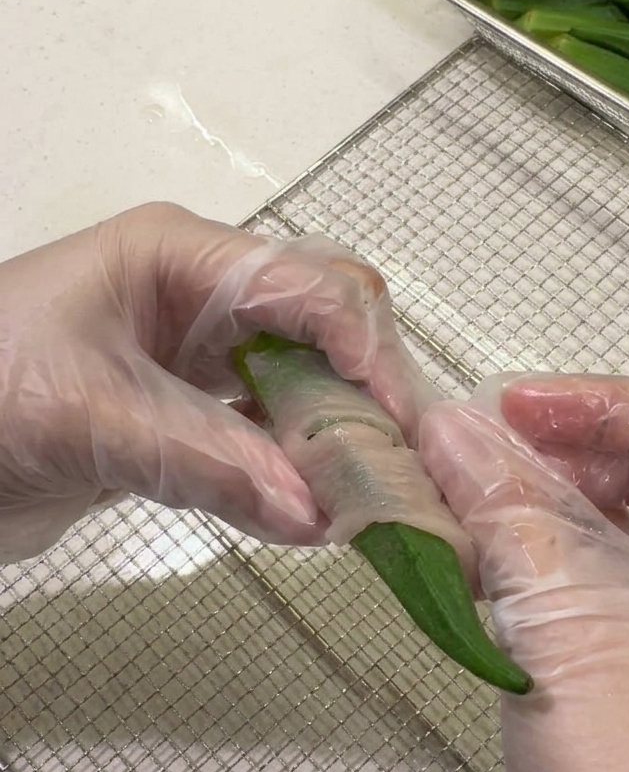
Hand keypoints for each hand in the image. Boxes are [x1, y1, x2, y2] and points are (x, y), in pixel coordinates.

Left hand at [0, 203, 436, 559]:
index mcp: (184, 257)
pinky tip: (319, 498)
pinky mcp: (195, 404)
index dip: (364, 348)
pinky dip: (299, 459)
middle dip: (368, 386)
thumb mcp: (86, 418)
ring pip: (307, 374)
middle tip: (397, 460)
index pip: (308, 285)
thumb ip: (204, 462)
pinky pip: (270, 423)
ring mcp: (203, 350)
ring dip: (340, 427)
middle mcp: (208, 294)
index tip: (399, 424)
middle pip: (325, 323)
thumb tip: (317, 514)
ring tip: (373, 487)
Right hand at [420, 373, 628, 771]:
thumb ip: (502, 504)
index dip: (599, 400)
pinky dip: (543, 565)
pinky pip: (601, 587)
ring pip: (619, 532)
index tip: (513, 407)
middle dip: (558, 457)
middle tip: (476, 453)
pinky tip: (481, 559)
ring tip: (464, 503)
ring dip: (540, 512)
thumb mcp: (565, 610)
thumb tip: (445, 425)